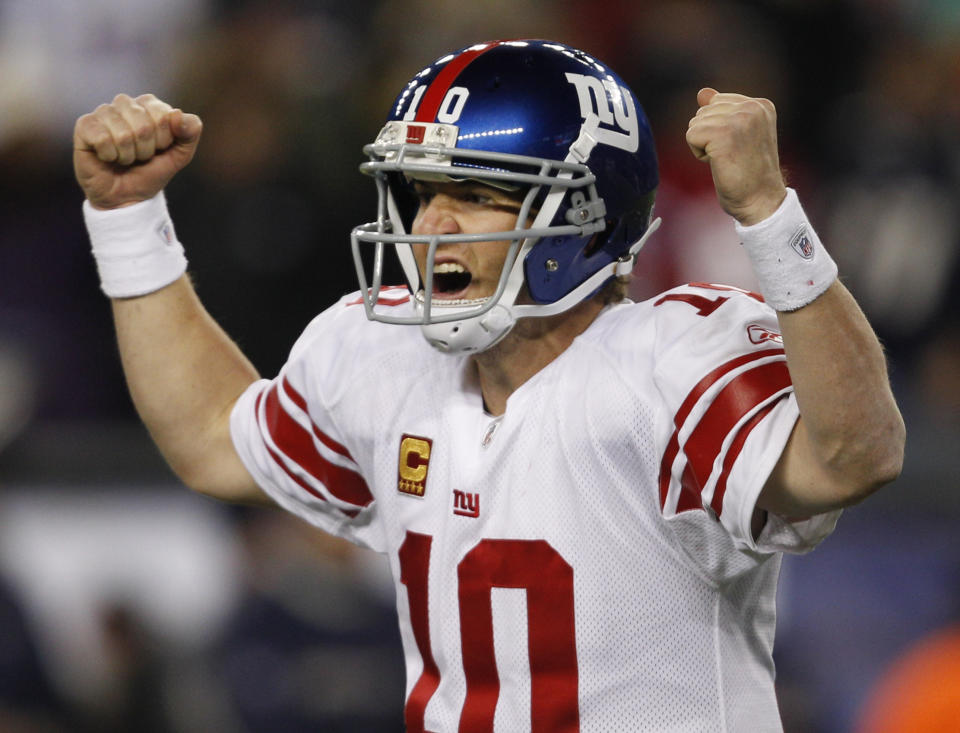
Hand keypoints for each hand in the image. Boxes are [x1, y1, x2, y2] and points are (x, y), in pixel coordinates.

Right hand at [73, 94, 201, 209]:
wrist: (127, 197)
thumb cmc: (151, 172)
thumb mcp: (180, 155)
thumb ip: (190, 132)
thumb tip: (177, 114)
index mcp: (150, 105)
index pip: (164, 115)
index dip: (164, 140)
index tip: (158, 150)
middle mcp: (125, 103)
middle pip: (144, 124)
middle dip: (146, 150)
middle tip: (140, 157)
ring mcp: (103, 112)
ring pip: (123, 133)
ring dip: (128, 155)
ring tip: (124, 158)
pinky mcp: (85, 125)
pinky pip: (103, 138)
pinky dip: (110, 156)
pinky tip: (107, 157)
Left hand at [686, 88, 786, 225]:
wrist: (760, 200)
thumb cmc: (748, 173)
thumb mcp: (738, 135)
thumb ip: (722, 111)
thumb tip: (702, 92)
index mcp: (761, 105)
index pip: (716, 102)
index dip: (718, 129)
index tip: (739, 147)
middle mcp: (753, 107)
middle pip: (703, 112)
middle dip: (709, 136)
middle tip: (732, 156)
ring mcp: (739, 119)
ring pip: (696, 123)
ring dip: (704, 146)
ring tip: (727, 159)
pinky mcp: (724, 134)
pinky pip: (691, 135)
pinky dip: (698, 153)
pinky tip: (718, 163)